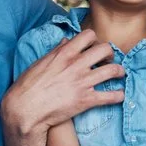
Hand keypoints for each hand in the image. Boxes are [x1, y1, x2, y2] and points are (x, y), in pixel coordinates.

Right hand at [3, 29, 124, 141]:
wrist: (25, 109)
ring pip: (114, 70)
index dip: (94, 41)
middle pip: (106, 49)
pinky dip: (119, 95)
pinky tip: (119, 95)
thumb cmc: (28, 86)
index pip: (89, 35)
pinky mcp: (87, 100)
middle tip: (108, 61)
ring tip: (119, 74)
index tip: (93, 48)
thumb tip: (66, 41)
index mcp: (64, 53)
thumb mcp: (40, 63)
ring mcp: (83, 82)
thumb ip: (56, 51)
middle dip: (110, 54)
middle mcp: (76, 65)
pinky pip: (112, 96)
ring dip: (119, 71)